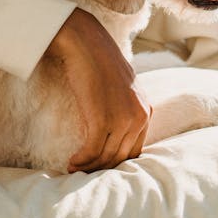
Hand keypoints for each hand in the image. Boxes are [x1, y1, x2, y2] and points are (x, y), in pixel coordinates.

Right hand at [44, 8, 151, 171]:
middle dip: (102, 169)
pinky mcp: (102, 121)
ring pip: (106, 158)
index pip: (135, 150)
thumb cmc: (101, 63)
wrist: (87, 44)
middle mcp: (139, 118)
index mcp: (146, 111)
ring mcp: (122, 120)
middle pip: (121, 158)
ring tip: (74, 168)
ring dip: (88, 167)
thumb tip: (115, 134)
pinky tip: (71, 161)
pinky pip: (92, 152)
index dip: (116, 163)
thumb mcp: (124, 88)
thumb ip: (126, 109)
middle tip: (84, 172)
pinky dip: (81, 161)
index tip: (100, 166)